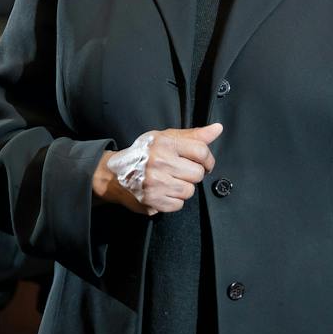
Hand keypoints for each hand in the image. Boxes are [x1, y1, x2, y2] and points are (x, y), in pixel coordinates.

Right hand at [91, 123, 222, 214]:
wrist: (115, 174)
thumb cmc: (143, 154)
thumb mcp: (165, 138)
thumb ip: (193, 135)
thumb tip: (217, 128)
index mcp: (164, 143)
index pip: (201, 151)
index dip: (208, 160)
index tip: (206, 164)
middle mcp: (159, 162)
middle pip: (198, 174)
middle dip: (193, 174)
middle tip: (181, 172)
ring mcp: (155, 182)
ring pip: (189, 191)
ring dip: (184, 188)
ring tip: (171, 181)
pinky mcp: (152, 200)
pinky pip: (178, 205)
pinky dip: (174, 201)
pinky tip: (164, 191)